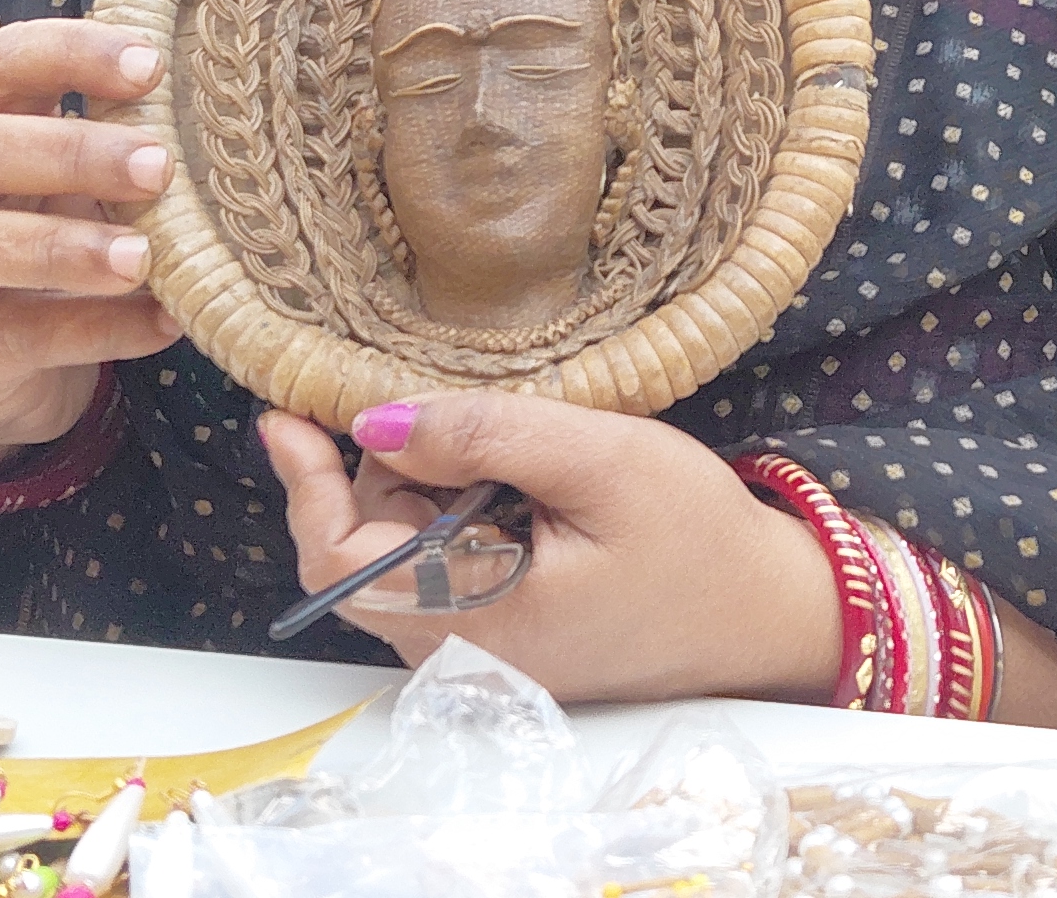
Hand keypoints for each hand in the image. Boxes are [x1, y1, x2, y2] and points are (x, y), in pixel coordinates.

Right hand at [0, 20, 183, 471]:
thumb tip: (240, 135)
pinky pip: (18, 334)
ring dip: (60, 246)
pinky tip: (166, 323)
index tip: (152, 66)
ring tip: (142, 257)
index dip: (69, 53)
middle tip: (157, 168)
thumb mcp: (77, 192)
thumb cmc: (46, 251)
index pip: (3, 63)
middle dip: (70, 152)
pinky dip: (98, 328)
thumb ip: (125, 156)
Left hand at [259, 398, 842, 703]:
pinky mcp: (507, 635)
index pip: (340, 560)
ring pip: (401, 558)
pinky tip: (509, 476)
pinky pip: (443, 569)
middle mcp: (462, 651)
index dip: (305, 484)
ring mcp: (484, 649)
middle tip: (446, 404)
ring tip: (500, 440)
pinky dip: (454, 512)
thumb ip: (486, 435)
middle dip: (383, 472)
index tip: (285, 414)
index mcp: (473, 621)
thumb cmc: (697, 541)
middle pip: (363, 553)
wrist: (771, 612)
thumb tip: (376, 419)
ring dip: (423, 489)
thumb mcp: (600, 461)